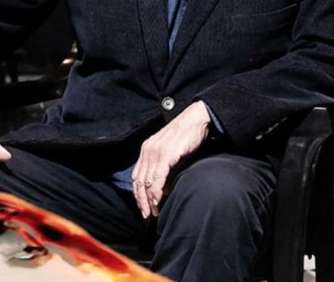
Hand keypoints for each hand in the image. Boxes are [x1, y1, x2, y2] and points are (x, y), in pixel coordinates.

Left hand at [132, 101, 210, 217]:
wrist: (197, 119)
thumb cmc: (187, 136)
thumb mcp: (172, 153)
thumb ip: (166, 169)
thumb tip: (163, 189)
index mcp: (146, 150)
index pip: (137, 176)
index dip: (138, 194)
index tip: (143, 207)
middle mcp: (147, 151)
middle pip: (139, 181)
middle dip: (141, 201)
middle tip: (147, 215)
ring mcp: (155, 152)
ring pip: (146, 182)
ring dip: (149, 200)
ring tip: (154, 212)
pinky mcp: (166, 155)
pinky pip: (157, 178)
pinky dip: (156, 192)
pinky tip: (158, 202)